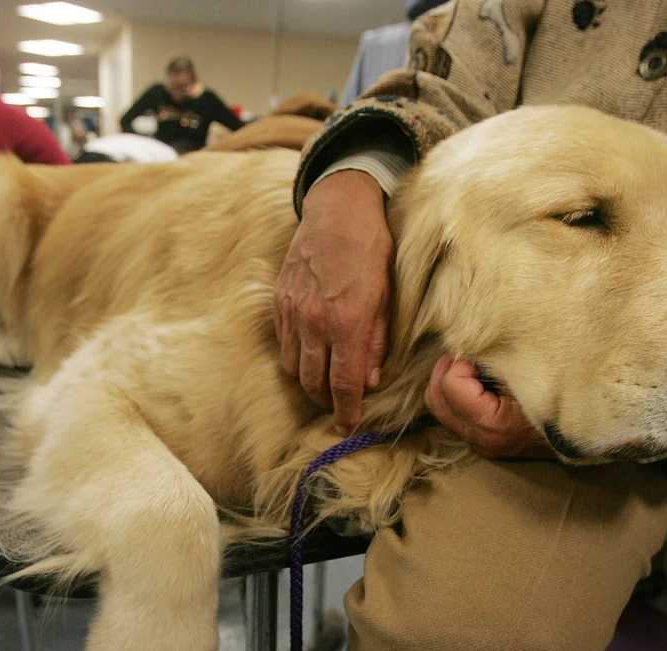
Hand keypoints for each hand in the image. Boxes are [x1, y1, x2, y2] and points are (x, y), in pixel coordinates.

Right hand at [273, 170, 394, 435]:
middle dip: (326, 401)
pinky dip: (294, 356)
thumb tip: (371, 380)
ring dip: (307, 381)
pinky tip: (309, 353)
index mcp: (347, 323)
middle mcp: (314, 322)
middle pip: (312, 382)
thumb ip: (377, 341)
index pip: (343, 384)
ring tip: (323, 382)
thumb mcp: (388, 296)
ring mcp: (292, 312)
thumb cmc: (371, 249)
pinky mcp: (279, 301)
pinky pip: (281, 343)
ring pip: (291, 367)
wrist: (338, 208)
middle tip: (339, 406)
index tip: (347, 426)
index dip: (345, 411)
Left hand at [425, 354, 554, 458]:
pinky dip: (458, 393)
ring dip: (450, 380)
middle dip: (446, 369)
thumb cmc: (564, 397)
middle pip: (436, 398)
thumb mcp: (532, 372)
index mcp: (491, 424)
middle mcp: (480, 438)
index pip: (451, 384)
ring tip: (471, 363)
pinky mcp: (483, 439)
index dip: (462, 362)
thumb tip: (469, 342)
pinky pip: (456, 413)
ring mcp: (481, 442)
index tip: (483, 354)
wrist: (585, 432)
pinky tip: (478, 379)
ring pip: (442, 407)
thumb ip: (497, 358)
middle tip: (466, 352)